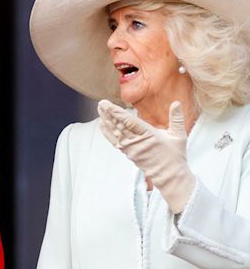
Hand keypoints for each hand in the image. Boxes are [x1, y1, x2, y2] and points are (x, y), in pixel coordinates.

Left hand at [97, 99, 194, 213]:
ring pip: (115, 132)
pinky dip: (107, 132)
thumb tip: (177, 102)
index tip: (108, 105)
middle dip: (109, 114)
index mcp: (150, 135)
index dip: (117, 113)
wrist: (169, 176)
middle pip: (119, 126)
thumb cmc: (175, 156)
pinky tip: (101, 123)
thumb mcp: (179, 136)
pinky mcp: (128, 153)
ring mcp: (131, 148)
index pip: (130, 122)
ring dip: (106, 120)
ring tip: (99, 109)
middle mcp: (137, 142)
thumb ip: (176, 118)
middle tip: (101, 103)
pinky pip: (114, 141)